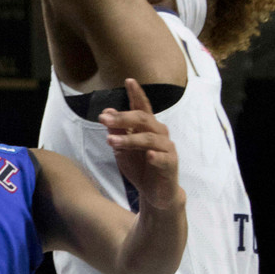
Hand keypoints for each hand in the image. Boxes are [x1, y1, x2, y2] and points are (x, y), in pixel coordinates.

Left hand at [99, 78, 181, 210]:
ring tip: (110, 141)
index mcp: (147, 127)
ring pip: (148, 138)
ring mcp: (166, 148)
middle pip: (143, 119)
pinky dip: (155, 156)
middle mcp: (159, 133)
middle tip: (103, 118)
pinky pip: (163, 157)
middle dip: (122, 117)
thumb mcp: (122, 149)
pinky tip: (148, 156)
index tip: (129, 80)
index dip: (136, 93)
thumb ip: (116, 131)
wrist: (154, 193)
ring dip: (128, 138)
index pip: (142, 107)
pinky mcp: (171, 164)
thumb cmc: (139, 167)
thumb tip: (107, 112)